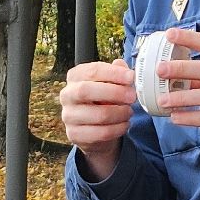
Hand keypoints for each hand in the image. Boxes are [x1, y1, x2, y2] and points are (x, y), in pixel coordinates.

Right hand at [59, 59, 137, 179]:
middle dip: (114, 93)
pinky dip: (118, 128)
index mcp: (75, 77)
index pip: (92, 71)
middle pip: (86, 91)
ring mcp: (69, 116)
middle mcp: (67, 95)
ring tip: (129, 112)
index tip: (131, 77)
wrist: (94, 129)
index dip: (113, 73)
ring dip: (119, 113)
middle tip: (132, 96)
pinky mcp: (75, 134)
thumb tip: (121, 64)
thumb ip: (117, 73)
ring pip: (97, 114)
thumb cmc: (103, 100)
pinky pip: (100, 133)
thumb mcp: (110, 84)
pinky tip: (125, 124)